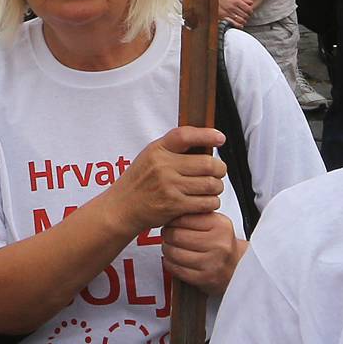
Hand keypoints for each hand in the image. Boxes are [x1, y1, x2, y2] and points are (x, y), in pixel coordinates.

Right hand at [106, 126, 226, 234]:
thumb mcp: (150, 156)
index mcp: (157, 150)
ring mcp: (169, 187)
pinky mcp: (174, 206)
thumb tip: (204, 142)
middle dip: (220, 168)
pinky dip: (212, 202)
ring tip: (213, 187)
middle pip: (207, 163)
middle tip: (219, 171)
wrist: (122, 208)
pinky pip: (205, 203)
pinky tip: (207, 201)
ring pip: (210, 184)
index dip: (207, 134)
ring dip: (217, 187)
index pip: (185, 135)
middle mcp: (163, 166)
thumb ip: (172, 149)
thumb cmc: (139, 181)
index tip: (220, 138)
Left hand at [162, 212, 243, 293]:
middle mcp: (218, 244)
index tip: (170, 222)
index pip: (185, 218)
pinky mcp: (204, 279)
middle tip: (167, 234)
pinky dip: (169, 263)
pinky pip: (176, 269)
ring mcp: (211, 263)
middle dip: (167, 234)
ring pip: (174, 253)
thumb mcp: (217, 223)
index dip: (172, 220)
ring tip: (169, 246)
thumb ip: (197, 215)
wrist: (239, 268)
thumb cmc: (223, 244)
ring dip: (166, 249)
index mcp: (220, 225)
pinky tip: (172, 259)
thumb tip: (172, 212)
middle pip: (177, 235)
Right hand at [217, 0, 253, 26]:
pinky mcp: (223, 17)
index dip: (250, 11)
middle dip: (247, 16)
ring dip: (244, 21)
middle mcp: (233, 7)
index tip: (250, 12)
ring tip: (244, 20)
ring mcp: (228, 13)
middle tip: (247, 16)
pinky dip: (238, 25)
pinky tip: (240, 25)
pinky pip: (233, 23)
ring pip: (240, 20)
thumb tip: (251, 3)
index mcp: (236, 1)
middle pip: (245, 15)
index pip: (248, 9)